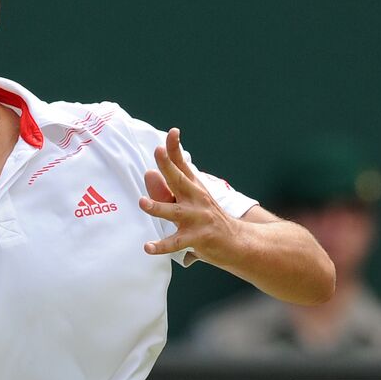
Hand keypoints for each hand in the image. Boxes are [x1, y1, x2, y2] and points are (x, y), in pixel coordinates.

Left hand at [139, 128, 234, 261]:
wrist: (238, 242)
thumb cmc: (208, 220)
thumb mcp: (192, 200)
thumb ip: (167, 188)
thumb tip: (148, 173)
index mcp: (194, 188)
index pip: (182, 164)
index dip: (176, 148)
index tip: (173, 132)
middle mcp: (196, 199)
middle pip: (179, 180)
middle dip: (168, 165)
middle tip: (158, 151)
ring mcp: (197, 218)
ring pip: (174, 212)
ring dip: (158, 206)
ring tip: (142, 202)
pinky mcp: (198, 238)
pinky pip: (176, 242)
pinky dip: (162, 245)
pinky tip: (148, 247)